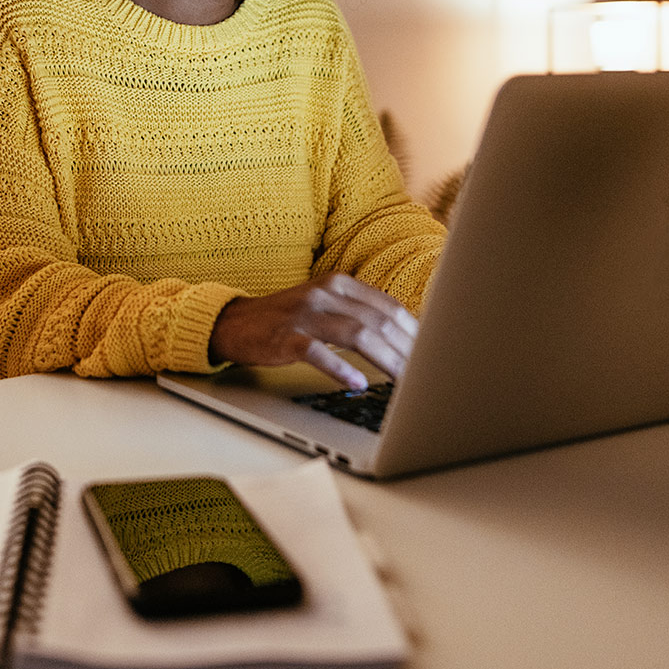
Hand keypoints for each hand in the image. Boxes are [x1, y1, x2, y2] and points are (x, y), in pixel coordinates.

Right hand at [208, 273, 417, 390]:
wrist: (234, 323)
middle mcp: (324, 294)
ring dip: (384, 360)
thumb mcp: (325, 306)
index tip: (433, 353)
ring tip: (403, 381)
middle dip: (406, 350)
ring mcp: (303, 315)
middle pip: (378, 321)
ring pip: (356, 335)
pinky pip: (317, 353)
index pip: (389, 307)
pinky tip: (357, 384)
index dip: (414, 332)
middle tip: (426, 374)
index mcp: (339, 284)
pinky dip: (340, 369)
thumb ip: (358, 315)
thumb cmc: (286, 320)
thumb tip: (404, 341)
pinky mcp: (284, 337)